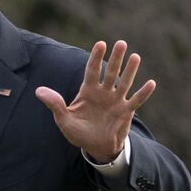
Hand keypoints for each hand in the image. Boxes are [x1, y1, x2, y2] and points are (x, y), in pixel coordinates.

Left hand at [35, 40, 155, 162]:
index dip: (96, 57)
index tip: (100, 43)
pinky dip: (143, 93)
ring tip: (136, 56)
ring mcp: (116, 101)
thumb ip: (55, 104)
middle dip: (116, 58)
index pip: (92, 70)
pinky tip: (151, 82)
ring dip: (130, 70)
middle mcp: (103, 92)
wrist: (95, 147)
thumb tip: (39, 91)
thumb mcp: (64, 120)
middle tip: (121, 43)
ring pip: (124, 82)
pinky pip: (136, 100)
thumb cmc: (79, 132)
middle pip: (110, 72)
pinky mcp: (125, 111)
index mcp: (88, 91)